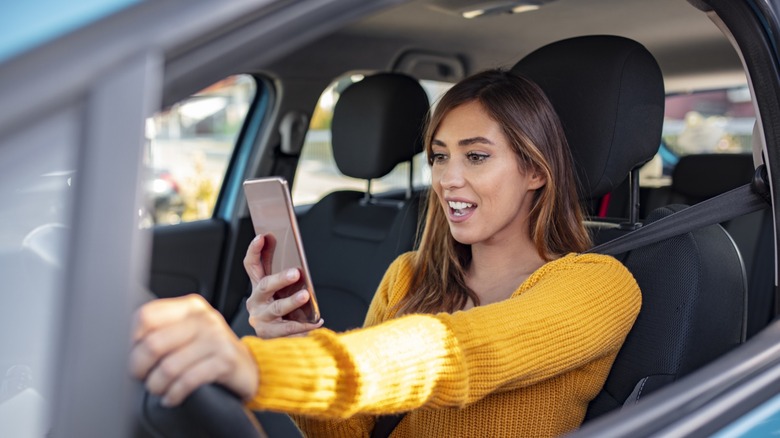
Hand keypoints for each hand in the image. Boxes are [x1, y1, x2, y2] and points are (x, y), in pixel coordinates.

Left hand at [129, 294, 257, 406]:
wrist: (248, 366)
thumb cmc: (211, 351)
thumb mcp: (189, 332)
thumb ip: (163, 330)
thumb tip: (125, 346)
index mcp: (190, 307)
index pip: (146, 316)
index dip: (130, 340)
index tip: (129, 355)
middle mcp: (204, 319)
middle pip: (153, 343)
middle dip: (139, 368)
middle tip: (140, 377)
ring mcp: (217, 338)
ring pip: (169, 366)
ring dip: (156, 385)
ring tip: (157, 390)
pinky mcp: (225, 361)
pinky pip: (188, 381)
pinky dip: (174, 394)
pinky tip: (171, 397)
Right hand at [244, 234, 322, 338]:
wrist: (278, 340)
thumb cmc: (284, 311)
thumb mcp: (283, 293)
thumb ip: (287, 280)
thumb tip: (300, 267)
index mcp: (257, 287)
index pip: (252, 265)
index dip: (254, 251)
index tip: (261, 237)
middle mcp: (255, 301)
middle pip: (265, 285)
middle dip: (280, 278)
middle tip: (295, 273)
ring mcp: (260, 318)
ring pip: (276, 307)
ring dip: (292, 301)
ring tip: (305, 295)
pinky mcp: (267, 333)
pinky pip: (287, 328)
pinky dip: (303, 325)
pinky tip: (317, 321)